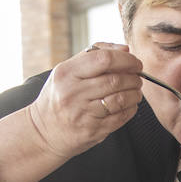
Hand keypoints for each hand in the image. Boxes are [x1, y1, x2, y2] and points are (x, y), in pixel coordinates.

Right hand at [26, 43, 143, 158]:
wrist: (43, 132)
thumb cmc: (59, 97)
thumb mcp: (67, 71)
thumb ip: (94, 55)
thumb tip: (124, 49)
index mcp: (66, 73)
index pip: (104, 59)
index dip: (126, 59)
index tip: (135, 62)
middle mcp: (72, 93)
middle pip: (115, 80)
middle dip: (133, 77)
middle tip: (137, 77)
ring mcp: (82, 113)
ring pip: (121, 99)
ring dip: (135, 93)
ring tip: (136, 91)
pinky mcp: (92, 130)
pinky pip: (120, 117)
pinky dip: (131, 109)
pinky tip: (130, 105)